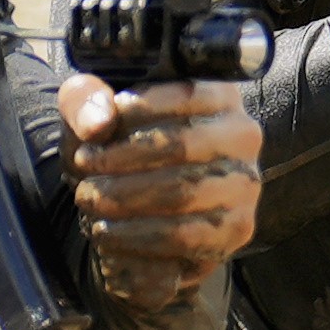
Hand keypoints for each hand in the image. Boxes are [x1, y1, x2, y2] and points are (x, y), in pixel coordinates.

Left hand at [64, 74, 263, 312]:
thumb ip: (85, 100)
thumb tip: (98, 123)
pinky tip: (109, 232)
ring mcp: (245, 184)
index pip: (187, 95)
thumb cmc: (118, 145)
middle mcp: (242, 135)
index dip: (137, 112)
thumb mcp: (92, 111)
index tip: (95, 131)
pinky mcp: (237, 228)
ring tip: (90, 200)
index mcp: (218, 93)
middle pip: (181, 146)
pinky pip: (187, 236)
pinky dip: (139, 237)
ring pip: (182, 193)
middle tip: (85, 170)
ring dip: (125, 200)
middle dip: (121, 162)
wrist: (137, 201)